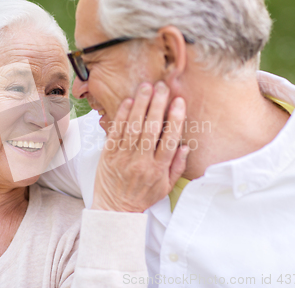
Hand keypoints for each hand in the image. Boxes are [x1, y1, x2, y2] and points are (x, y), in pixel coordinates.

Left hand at [92, 81, 188, 211]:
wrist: (114, 208)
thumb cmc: (142, 196)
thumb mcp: (166, 187)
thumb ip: (177, 166)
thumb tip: (185, 146)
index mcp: (158, 169)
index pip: (169, 140)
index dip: (175, 119)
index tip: (179, 102)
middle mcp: (141, 161)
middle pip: (151, 129)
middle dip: (158, 105)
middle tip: (162, 86)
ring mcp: (123, 157)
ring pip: (133, 127)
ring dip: (140, 105)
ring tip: (146, 87)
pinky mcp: (108, 154)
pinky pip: (115, 132)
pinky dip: (121, 116)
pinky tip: (128, 101)